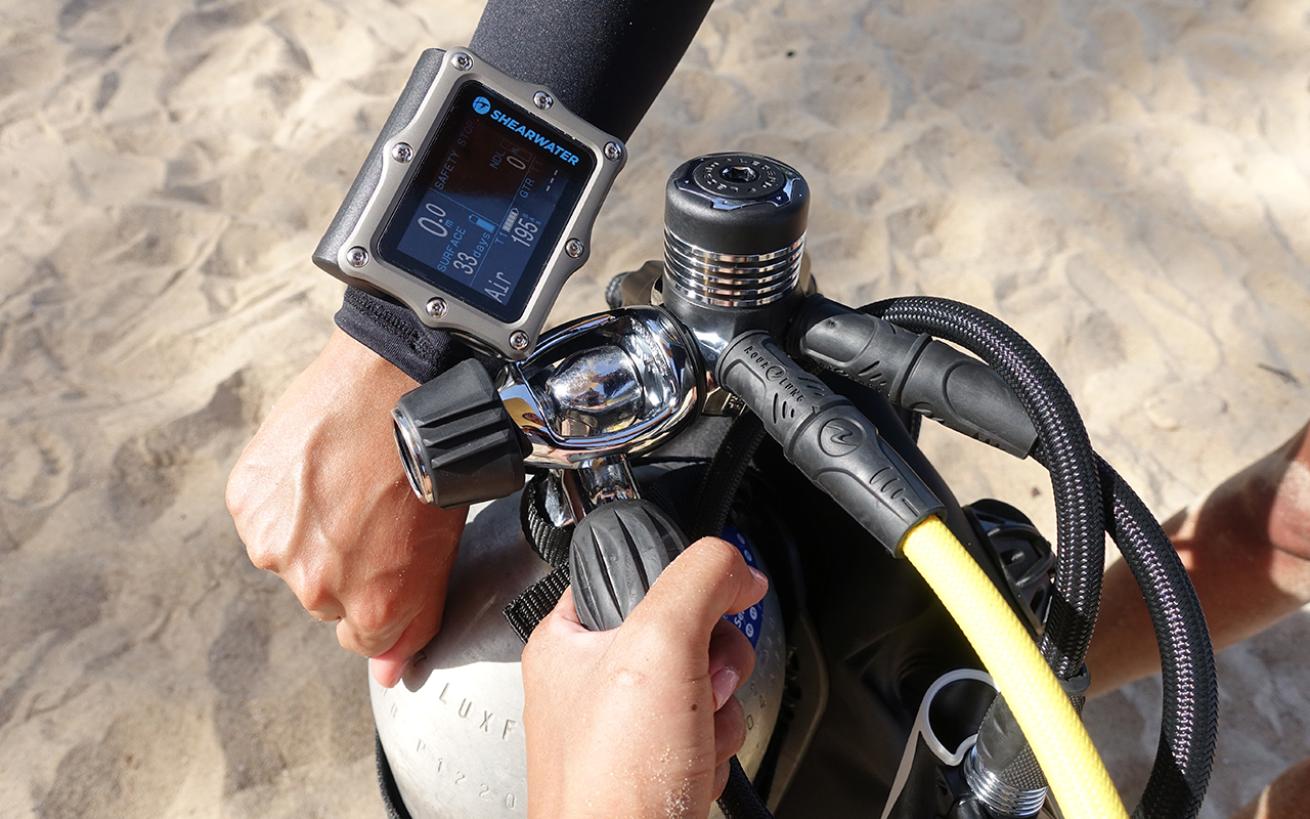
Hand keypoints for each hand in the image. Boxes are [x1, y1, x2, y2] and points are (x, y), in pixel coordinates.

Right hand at [226, 328, 465, 686]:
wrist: (393, 385)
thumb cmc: (431, 462)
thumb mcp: (441, 549)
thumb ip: (412, 621)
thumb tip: (387, 675)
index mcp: (371, 604)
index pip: (362, 641)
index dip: (378, 601)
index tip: (384, 566)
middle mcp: (316, 587)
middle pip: (325, 598)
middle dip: (345, 563)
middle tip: (371, 509)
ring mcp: (276, 544)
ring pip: (290, 556)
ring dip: (309, 529)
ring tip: (343, 481)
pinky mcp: (247, 502)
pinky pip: (264, 516)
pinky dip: (283, 497)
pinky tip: (316, 465)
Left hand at [521, 537, 768, 818]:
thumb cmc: (611, 781)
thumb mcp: (659, 644)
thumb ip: (700, 581)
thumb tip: (737, 566)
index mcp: (569, 640)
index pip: (634, 574)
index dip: (680, 586)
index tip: (703, 603)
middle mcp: (592, 681)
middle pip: (685, 630)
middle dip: (713, 659)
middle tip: (701, 681)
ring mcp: (627, 727)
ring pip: (706, 681)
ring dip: (718, 708)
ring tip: (693, 734)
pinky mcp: (658, 764)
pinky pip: (709, 730)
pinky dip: (715, 747)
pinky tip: (695, 765)